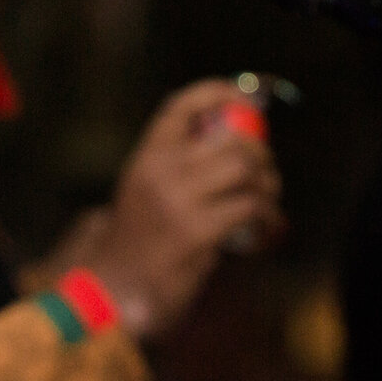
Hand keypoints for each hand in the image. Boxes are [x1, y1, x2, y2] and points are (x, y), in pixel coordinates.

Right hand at [77, 80, 285, 339]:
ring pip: (245, 170)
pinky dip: (268, 217)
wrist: (113, 287)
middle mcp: (160, 172)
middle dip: (260, 154)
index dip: (217, 93)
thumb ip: (180, 165)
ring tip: (268, 203)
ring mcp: (177, 201)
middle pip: (230, 140)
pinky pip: (250, 208)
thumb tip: (236, 140)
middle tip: (267, 174)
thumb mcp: (147, 190)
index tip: (245, 100)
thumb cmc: (139, 240)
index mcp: (146, 156)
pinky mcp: (196, 232)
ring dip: (268, 185)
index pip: (181, 107)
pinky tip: (267, 228)